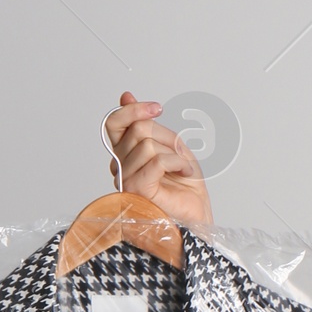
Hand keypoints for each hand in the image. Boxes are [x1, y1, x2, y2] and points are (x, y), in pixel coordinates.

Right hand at [103, 92, 212, 228]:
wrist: (198, 215)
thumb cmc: (185, 186)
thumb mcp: (170, 144)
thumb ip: (147, 124)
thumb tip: (125, 96)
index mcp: (124, 154)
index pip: (113, 123)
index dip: (133, 110)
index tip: (157, 108)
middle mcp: (120, 167)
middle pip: (136, 130)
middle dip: (167, 137)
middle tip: (180, 154)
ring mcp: (126, 180)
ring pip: (147, 145)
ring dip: (174, 153)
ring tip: (183, 168)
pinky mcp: (137, 190)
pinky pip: (156, 161)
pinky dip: (177, 162)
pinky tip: (185, 172)